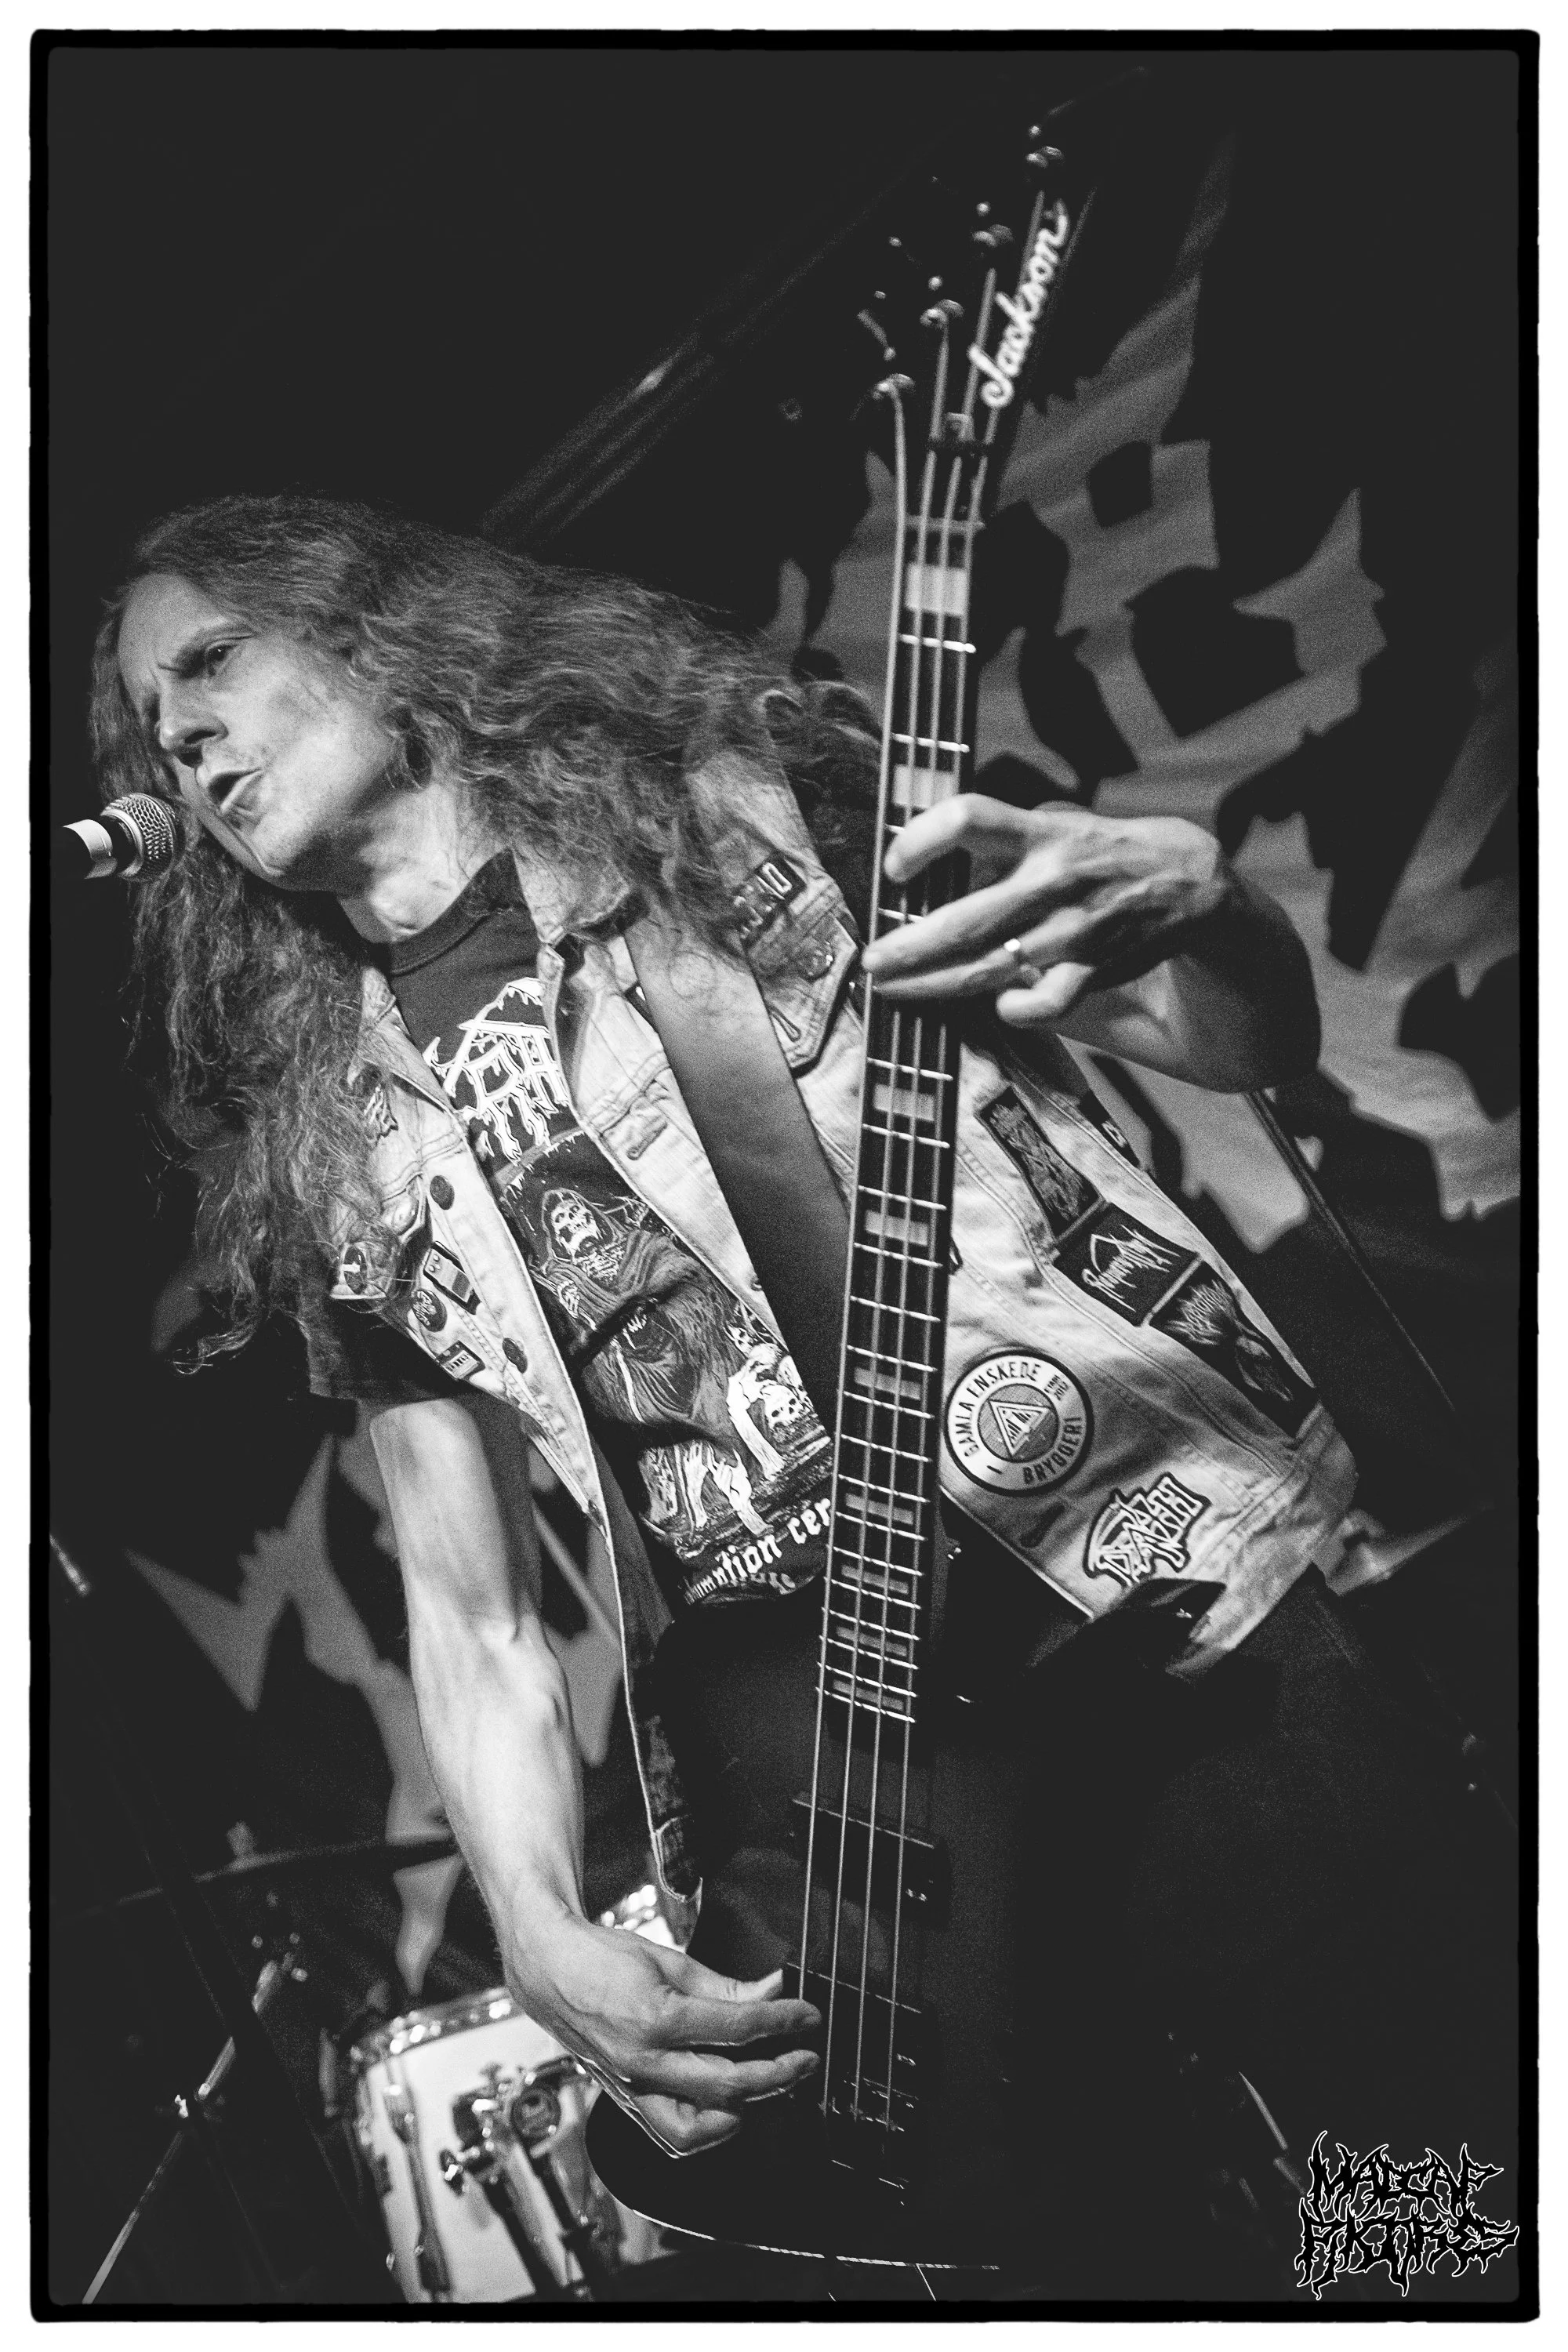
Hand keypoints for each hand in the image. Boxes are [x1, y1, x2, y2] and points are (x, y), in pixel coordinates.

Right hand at [509, 1910, 819, 2155]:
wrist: (549, 1971)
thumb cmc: (602, 1958)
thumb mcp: (668, 1959)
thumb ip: (724, 1984)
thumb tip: (772, 1989)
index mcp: (654, 2018)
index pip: (737, 2028)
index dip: (782, 2021)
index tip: (806, 2016)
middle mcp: (642, 2062)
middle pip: (728, 2084)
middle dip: (778, 2073)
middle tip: (805, 2058)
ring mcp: (631, 2088)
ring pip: (699, 2128)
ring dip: (743, 2110)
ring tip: (769, 2085)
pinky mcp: (625, 2100)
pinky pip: (670, 2134)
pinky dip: (705, 2128)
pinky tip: (727, 2107)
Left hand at [861, 796, 1231, 1024]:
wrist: (1186, 882)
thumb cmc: (1099, 851)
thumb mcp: (1054, 823)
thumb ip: (999, 838)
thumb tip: (926, 852)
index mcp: (1038, 834)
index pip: (969, 821)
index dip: (921, 840)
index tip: (893, 867)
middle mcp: (1051, 881)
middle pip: (963, 919)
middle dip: (906, 947)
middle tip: (871, 960)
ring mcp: (1071, 931)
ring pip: (987, 969)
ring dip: (933, 984)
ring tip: (894, 987)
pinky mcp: (1092, 968)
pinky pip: (1042, 1002)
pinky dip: (1013, 1009)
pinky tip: (993, 1006)